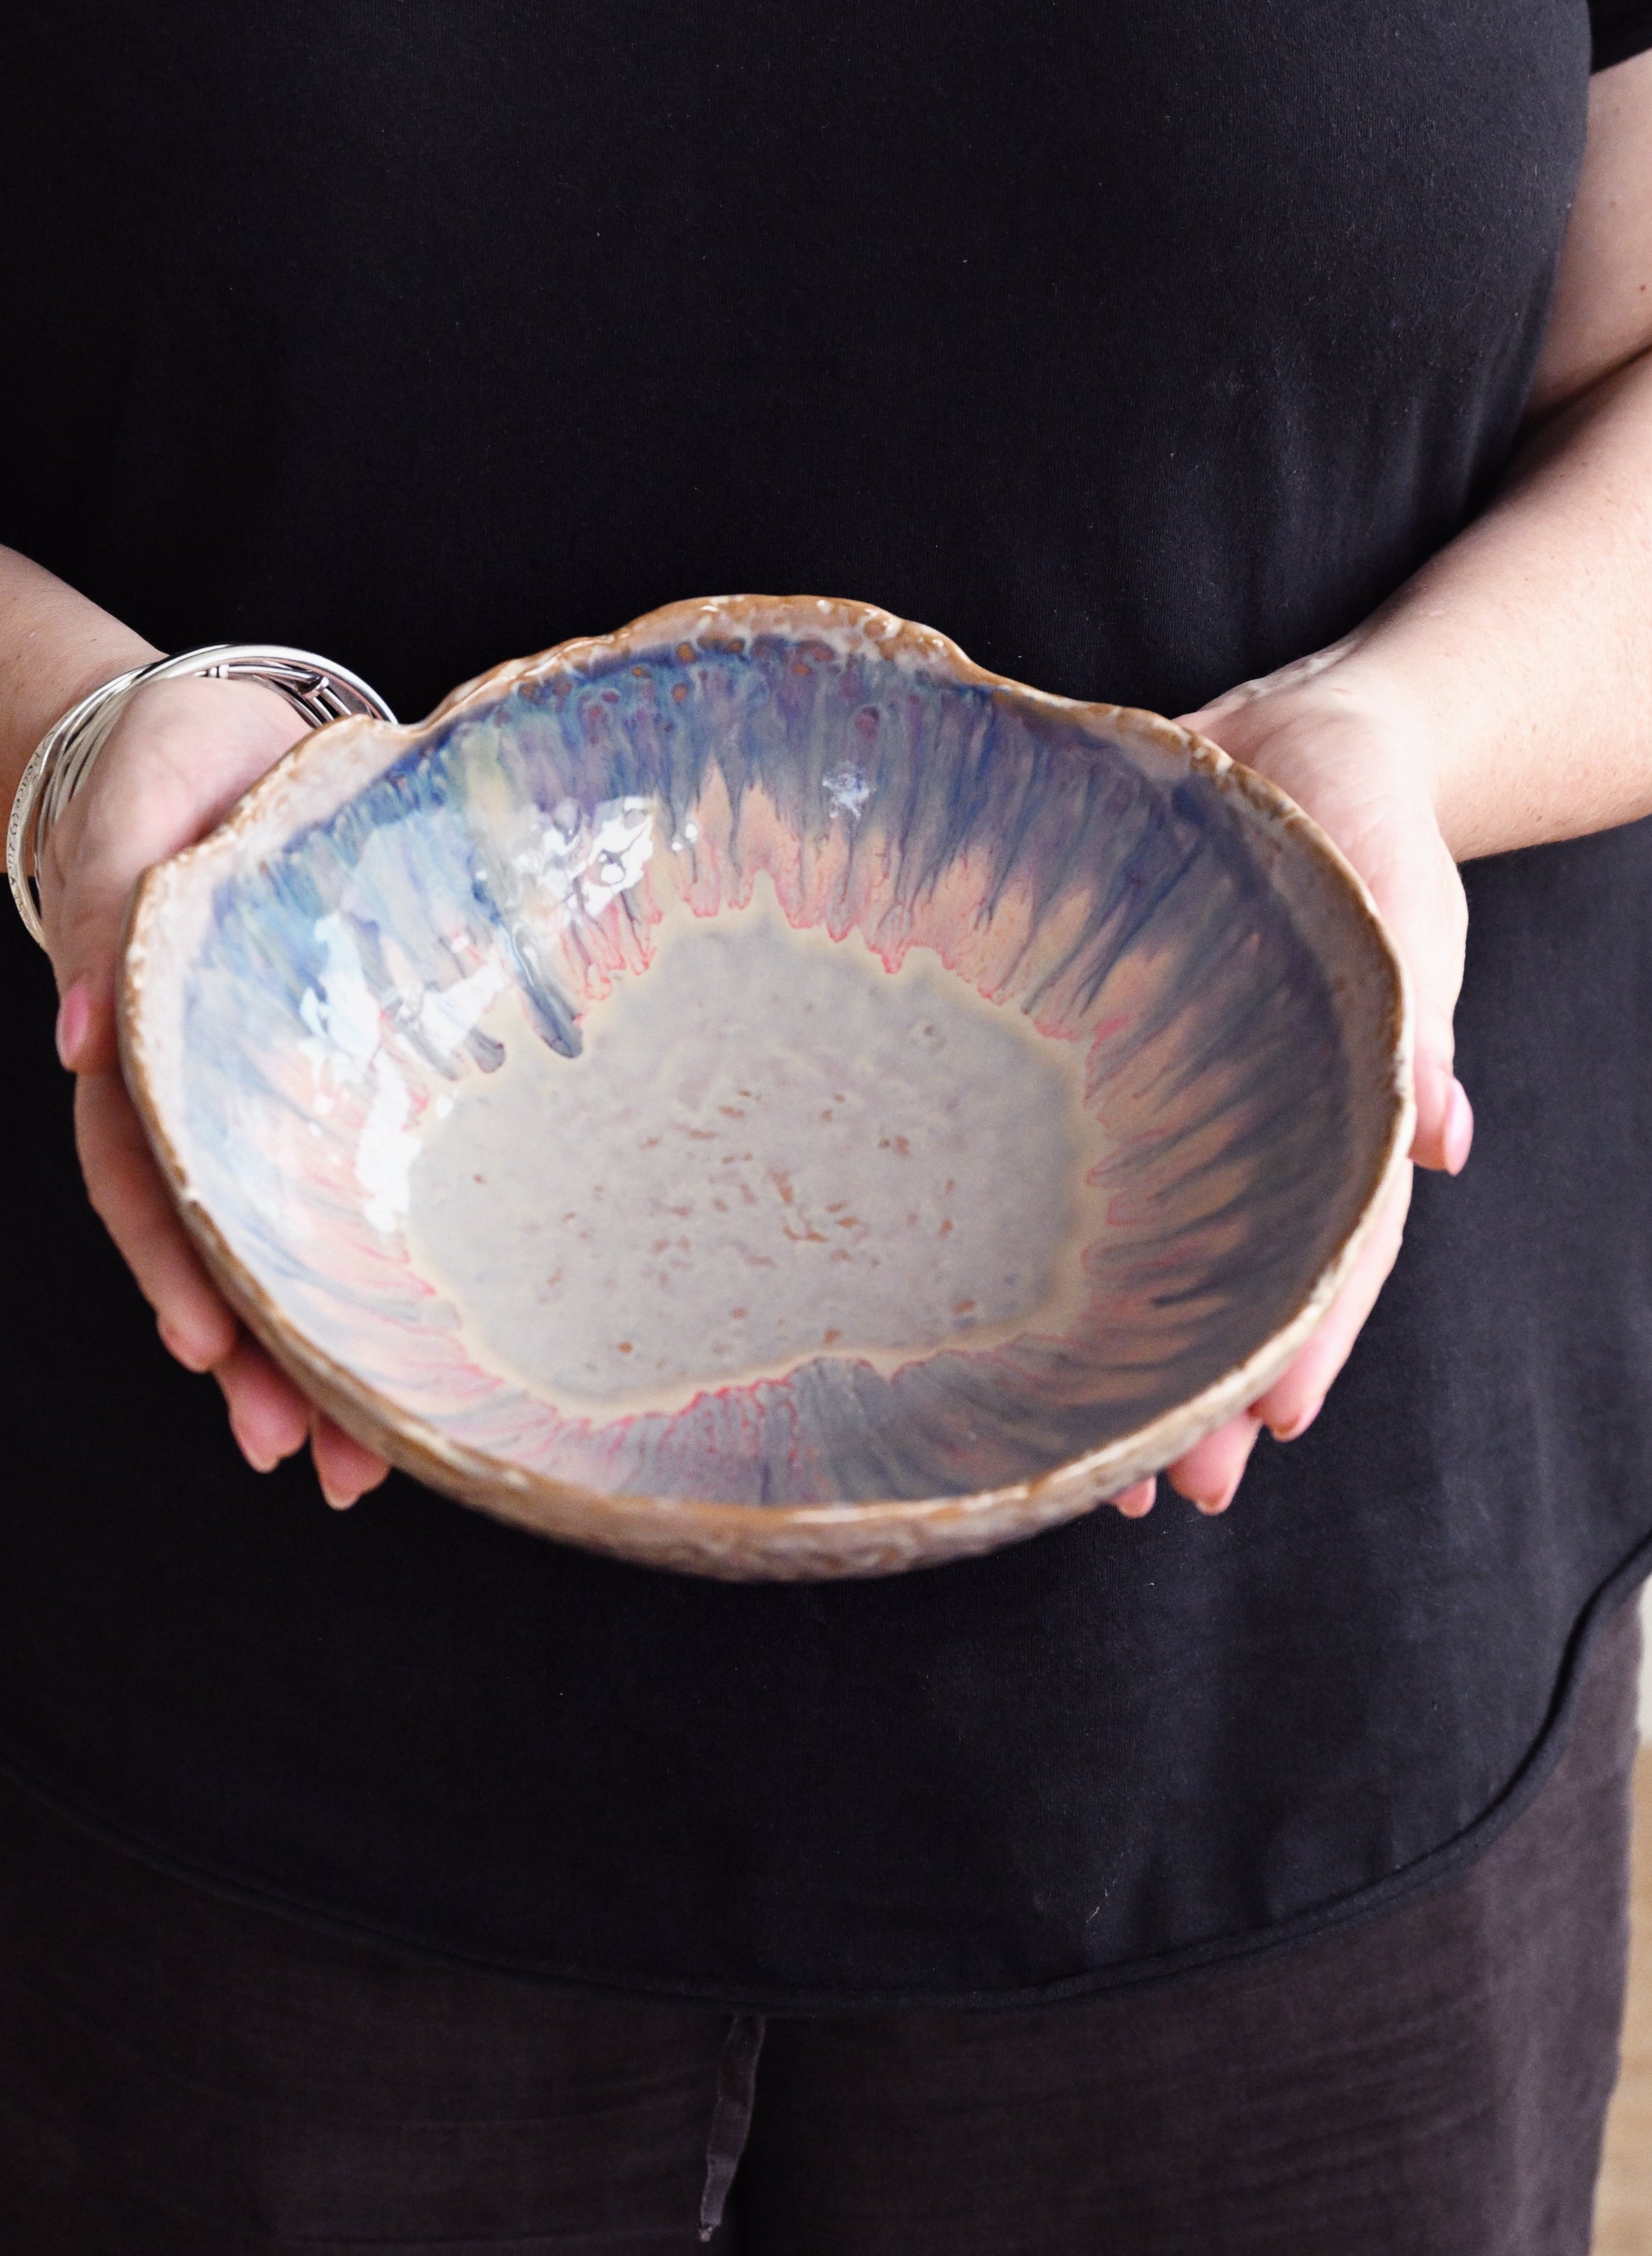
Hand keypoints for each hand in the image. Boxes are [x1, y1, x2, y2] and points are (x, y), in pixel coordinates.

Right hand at [37, 674, 390, 1508]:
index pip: (146, 1172)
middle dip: (257, 1361)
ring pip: (283, 1245)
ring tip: (356, 1466)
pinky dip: (363, 1280)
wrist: (229, 739)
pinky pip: (347, 1192)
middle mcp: (204, 1088)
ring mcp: (272, 1095)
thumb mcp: (130, 805)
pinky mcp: (341, 1081)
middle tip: (307, 1460)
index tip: (206, 1351)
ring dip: (311, 1357)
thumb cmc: (175, 768)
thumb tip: (72, 1035)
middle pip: (219, 1245)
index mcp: (148, 1035)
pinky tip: (401, 1363)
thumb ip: (95, 901)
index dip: (172, 1264)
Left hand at [1107, 648, 1471, 1520]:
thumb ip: (1416, 1013)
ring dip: (1139, 1356)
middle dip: (1211, 1387)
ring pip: (1167, 1255)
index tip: (1274, 1423)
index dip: (1313, 1333)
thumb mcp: (1401, 901)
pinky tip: (1028, 1334)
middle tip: (1167, 1491)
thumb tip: (1440, 1138)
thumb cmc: (1362, 825)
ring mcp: (1189, 1108)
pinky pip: (1091, 1178)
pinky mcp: (1109, 1068)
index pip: (1336, 1240)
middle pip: (1242, 1278)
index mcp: (1347, 1101)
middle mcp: (1265, 1125)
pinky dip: (1070, 1259)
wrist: (1285, 746)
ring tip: (1097, 1463)